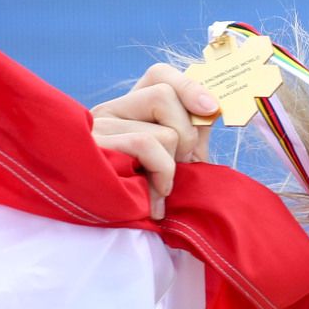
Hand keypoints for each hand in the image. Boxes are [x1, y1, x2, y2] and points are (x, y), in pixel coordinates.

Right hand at [91, 64, 218, 219]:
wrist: (106, 232)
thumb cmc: (143, 197)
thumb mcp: (173, 161)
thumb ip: (191, 133)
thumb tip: (212, 108)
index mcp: (129, 109)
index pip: (160, 75)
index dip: (189, 86)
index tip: (211, 110)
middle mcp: (110, 111)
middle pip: (164, 93)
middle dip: (186, 134)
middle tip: (180, 166)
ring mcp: (99, 126)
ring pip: (161, 128)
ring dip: (172, 165)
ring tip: (161, 188)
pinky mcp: (96, 145)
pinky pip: (146, 144)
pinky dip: (161, 173)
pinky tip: (153, 197)